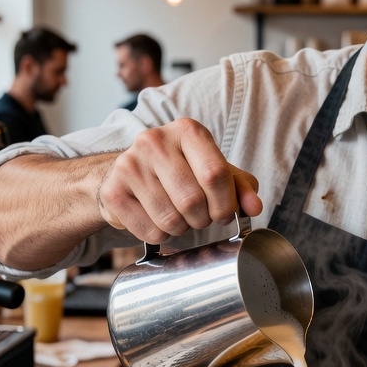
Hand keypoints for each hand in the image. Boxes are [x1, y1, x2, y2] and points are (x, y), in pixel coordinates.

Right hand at [97, 118, 262, 242]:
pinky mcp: (113, 190)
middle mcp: (155, 140)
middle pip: (192, 200)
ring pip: (170, 219)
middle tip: (199, 217)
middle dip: (203, 220)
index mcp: (188, 131)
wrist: (131, 174)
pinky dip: (160, 236)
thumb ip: (240, 187)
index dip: (225, 204)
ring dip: (182, 229)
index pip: (214, 174)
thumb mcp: (215, 171)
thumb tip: (254, 207)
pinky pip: (149, 231)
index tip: (223, 214)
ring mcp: (130, 164)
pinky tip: (157, 220)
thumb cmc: (181, 171)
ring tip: (179, 217)